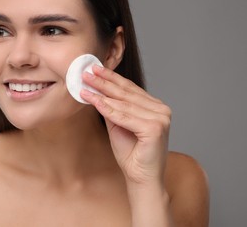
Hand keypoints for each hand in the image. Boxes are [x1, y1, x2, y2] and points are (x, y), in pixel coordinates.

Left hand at [81, 65, 170, 185]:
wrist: (141, 178)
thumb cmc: (131, 154)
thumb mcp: (118, 125)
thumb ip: (112, 108)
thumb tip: (97, 89)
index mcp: (155, 107)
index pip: (130, 88)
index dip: (111, 78)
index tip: (95, 69)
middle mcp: (161, 110)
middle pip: (126, 93)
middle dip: (104, 82)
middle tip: (87, 73)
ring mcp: (161, 118)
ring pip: (124, 103)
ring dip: (102, 93)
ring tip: (86, 85)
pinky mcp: (155, 128)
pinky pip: (124, 116)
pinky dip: (107, 109)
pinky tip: (94, 100)